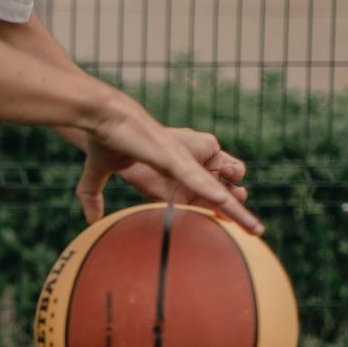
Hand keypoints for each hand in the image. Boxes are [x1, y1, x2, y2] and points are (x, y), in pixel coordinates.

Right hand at [76, 96, 262, 233]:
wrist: (101, 116)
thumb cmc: (103, 139)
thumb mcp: (96, 174)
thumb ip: (92, 196)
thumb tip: (90, 221)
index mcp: (172, 173)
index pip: (199, 196)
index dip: (215, 210)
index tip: (228, 226)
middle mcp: (185, 167)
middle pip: (217, 194)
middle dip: (238, 213)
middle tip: (257, 230)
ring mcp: (182, 161)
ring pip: (215, 189)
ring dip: (236, 209)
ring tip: (255, 227)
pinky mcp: (174, 156)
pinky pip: (195, 177)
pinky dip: (210, 190)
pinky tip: (226, 203)